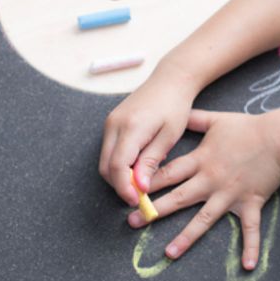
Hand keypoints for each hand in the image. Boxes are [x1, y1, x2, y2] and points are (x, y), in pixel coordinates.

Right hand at [99, 63, 199, 206]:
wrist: (170, 80)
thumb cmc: (175, 106)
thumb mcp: (169, 136)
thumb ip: (151, 161)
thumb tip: (140, 186)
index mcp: (130, 128)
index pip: (117, 167)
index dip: (124, 188)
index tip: (137, 201)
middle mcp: (114, 124)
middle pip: (106, 167)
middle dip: (120, 185)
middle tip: (140, 195)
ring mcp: (110, 122)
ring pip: (105, 160)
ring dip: (119, 175)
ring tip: (143, 178)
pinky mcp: (111, 122)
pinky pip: (109, 150)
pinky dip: (120, 163)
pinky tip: (139, 163)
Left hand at [129, 109, 279, 269]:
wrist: (279, 138)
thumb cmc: (247, 128)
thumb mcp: (216, 119)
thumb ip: (193, 119)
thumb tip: (176, 113)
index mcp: (201, 160)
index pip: (168, 173)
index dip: (146, 181)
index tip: (128, 191)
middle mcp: (211, 180)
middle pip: (178, 198)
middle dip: (154, 210)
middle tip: (132, 222)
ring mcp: (230, 194)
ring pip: (204, 219)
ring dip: (186, 237)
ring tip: (169, 253)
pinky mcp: (250, 203)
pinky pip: (250, 229)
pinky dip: (250, 247)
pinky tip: (247, 266)